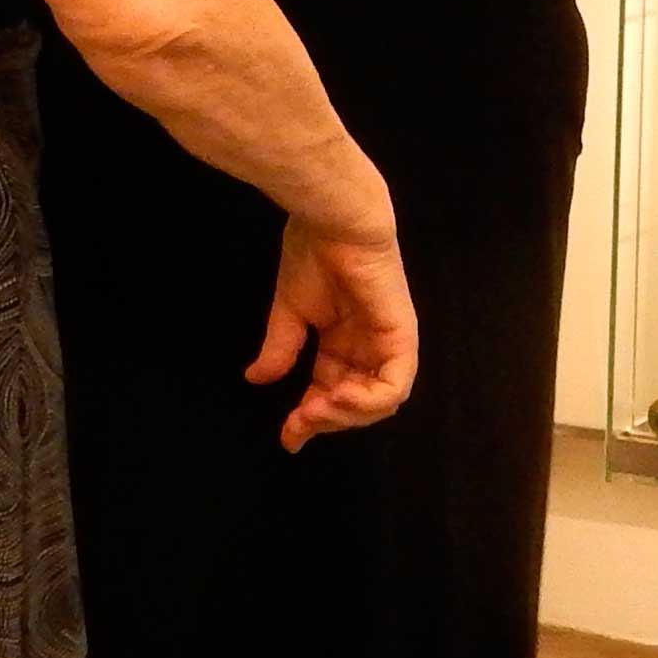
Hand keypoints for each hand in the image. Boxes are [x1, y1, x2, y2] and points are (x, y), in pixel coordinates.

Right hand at [250, 204, 415, 450]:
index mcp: (344, 343)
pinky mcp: (401, 337)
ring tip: (315, 411)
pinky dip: (368, 402)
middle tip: (298, 424)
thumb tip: (256, 379)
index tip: (287, 437)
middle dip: (325, 421)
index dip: (311, 419)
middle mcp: (369, 348)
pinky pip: (394, 385)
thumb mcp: (290, 311)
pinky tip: (338, 397)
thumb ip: (281, 348)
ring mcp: (388, 344)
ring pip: (378, 403)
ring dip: (345, 416)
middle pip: (355, 404)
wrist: (333, 220)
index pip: (332, 393)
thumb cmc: (314, 253)